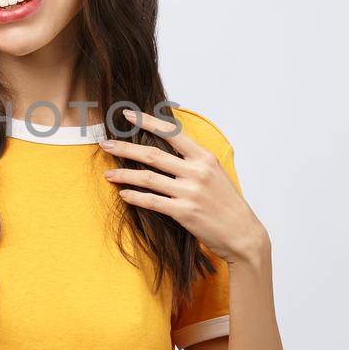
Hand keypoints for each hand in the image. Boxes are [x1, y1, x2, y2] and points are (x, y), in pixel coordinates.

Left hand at [100, 108, 268, 265]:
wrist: (243, 234)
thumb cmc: (227, 203)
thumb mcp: (216, 173)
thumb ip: (194, 160)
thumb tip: (168, 146)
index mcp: (205, 158)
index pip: (172, 133)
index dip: (147, 122)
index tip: (127, 115)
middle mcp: (197, 172)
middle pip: (152, 155)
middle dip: (125, 148)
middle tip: (106, 144)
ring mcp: (190, 192)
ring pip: (148, 178)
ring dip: (124, 175)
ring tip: (108, 174)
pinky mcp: (184, 212)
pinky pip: (152, 202)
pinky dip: (135, 197)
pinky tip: (123, 194)